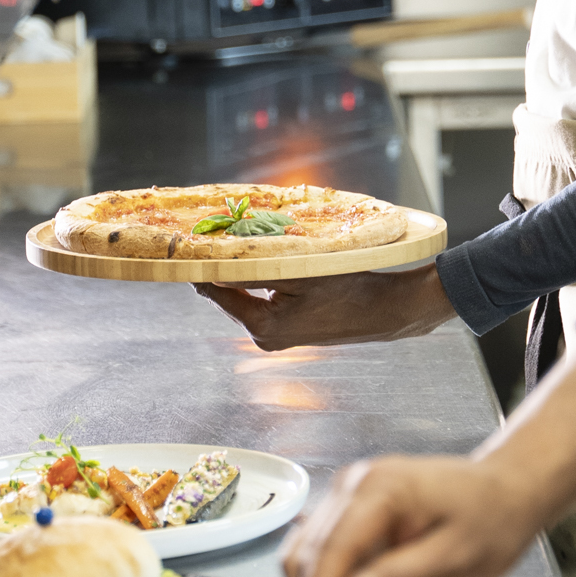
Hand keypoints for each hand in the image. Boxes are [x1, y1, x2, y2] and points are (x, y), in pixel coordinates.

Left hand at [191, 263, 452, 351]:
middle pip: (231, 296)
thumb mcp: (301, 271)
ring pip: (248, 299)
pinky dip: (263, 285)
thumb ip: (257, 270)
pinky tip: (270, 265)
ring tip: (243, 246)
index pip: (218, 293)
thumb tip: (218, 265)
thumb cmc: (348, 288)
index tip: (190, 247)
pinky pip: (265, 304)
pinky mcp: (291, 333)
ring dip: (246, 276)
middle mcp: (265, 339)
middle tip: (219, 237)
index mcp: (263, 327)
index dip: (204, 267)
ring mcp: (278, 339)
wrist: (385, 310)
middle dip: (226, 269)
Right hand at [283, 456, 538, 576]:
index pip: (333, 547)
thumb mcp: (453, 559)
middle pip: (313, 550)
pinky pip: (326, 551)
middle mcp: (355, 482)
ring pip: (310, 553)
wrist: (507, 492)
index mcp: (382, 487)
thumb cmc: (490, 521)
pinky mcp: (352, 509)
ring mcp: (350, 493)